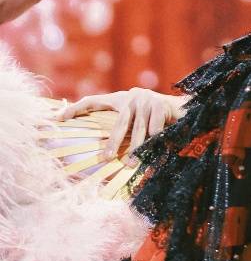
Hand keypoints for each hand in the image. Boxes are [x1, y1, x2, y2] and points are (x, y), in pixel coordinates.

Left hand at [55, 87, 186, 159]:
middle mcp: (131, 97)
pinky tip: (157, 150)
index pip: (94, 100)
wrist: (183, 109)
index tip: (59, 118)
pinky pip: (154, 129)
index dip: (76, 108)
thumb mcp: (136, 121)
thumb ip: (123, 130)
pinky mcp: (160, 105)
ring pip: (138, 129)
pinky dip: (155, 141)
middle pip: (119, 123)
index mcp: (121, 99)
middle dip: (113, 143)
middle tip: (105, 159)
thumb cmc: (155, 119)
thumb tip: (102, 154)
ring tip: (131, 163)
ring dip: (135, 148)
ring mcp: (147, 100)